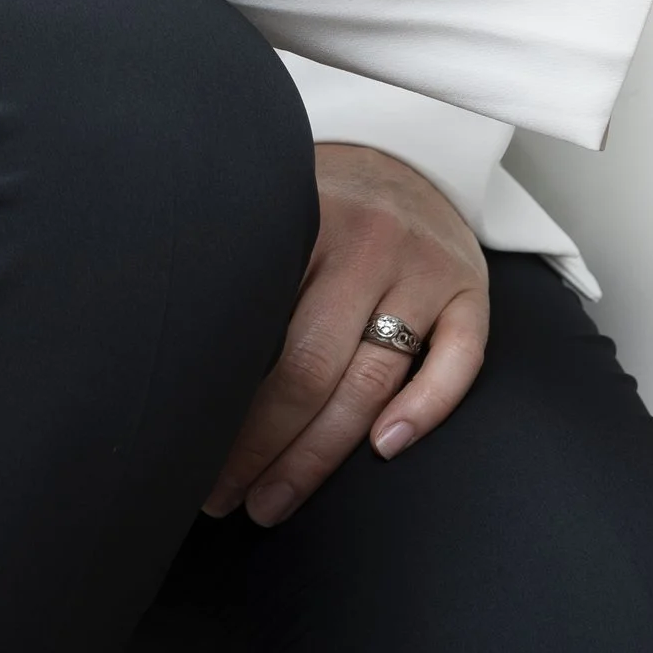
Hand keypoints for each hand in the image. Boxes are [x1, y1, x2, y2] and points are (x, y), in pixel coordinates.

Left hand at [204, 144, 487, 525]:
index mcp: (303, 222)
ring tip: (272, 500)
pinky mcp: (471, 288)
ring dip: (320, 452)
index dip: (223, 404)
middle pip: (311, 367)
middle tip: (223, 500)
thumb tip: (180, 369)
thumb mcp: (277, 214)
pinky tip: (384, 450)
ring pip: (372, 378)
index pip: (257, 330)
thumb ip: (247, 274)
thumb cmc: (321, 202)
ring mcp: (424, 267)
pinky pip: (460, 359)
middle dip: (263, 446)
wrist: (406, 151)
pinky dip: (426, 408)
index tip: (187, 456)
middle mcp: (367, 243)